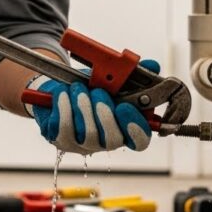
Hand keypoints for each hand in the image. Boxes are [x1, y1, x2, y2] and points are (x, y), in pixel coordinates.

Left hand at [26, 59, 160, 154]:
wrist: (59, 89)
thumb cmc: (89, 87)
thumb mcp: (111, 78)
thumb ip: (133, 74)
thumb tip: (152, 66)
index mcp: (123, 129)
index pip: (139, 140)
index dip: (136, 127)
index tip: (125, 106)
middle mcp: (104, 142)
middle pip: (112, 139)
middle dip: (104, 113)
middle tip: (97, 92)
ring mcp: (82, 144)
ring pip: (87, 133)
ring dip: (82, 105)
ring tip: (77, 88)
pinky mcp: (60, 140)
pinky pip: (63, 127)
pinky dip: (64, 106)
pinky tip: (63, 93)